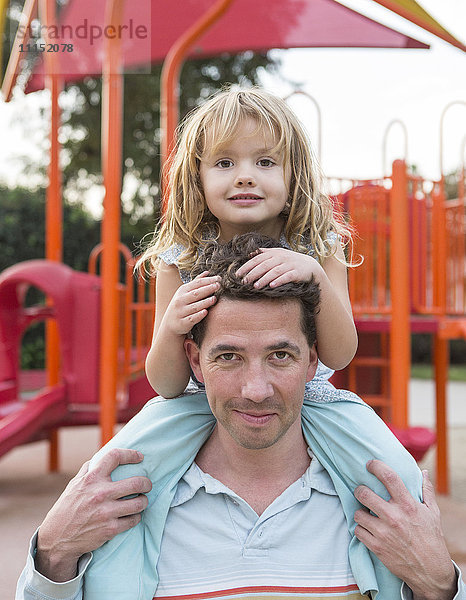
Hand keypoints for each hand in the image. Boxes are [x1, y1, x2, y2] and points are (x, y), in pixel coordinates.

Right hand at [36, 448, 151, 582]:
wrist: (57, 539)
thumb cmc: (67, 508)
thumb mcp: (74, 485)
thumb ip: (88, 470)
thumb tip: (101, 457)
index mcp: (91, 479)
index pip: (115, 457)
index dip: (130, 454)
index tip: (140, 457)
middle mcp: (100, 493)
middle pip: (136, 483)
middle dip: (146, 483)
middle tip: (147, 485)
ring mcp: (106, 512)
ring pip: (139, 503)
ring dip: (143, 501)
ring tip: (141, 500)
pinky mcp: (110, 529)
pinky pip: (133, 520)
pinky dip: (135, 517)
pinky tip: (132, 515)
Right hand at [163, 271, 220, 335]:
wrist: (170, 324)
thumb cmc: (181, 305)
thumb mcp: (185, 293)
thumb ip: (196, 283)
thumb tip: (207, 272)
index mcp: (182, 291)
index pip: (197, 283)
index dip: (208, 280)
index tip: (219, 278)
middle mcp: (180, 300)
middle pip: (196, 293)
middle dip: (207, 289)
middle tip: (218, 286)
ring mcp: (181, 312)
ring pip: (195, 306)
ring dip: (205, 302)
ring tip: (214, 299)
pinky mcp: (183, 323)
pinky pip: (192, 318)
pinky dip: (198, 315)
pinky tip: (205, 312)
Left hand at [235, 248, 318, 288]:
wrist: (310, 266)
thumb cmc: (290, 261)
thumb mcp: (278, 254)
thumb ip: (265, 253)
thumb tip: (250, 253)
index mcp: (274, 253)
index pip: (257, 259)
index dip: (247, 266)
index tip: (238, 274)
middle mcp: (281, 257)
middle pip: (264, 265)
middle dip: (253, 273)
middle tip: (244, 282)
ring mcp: (289, 264)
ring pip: (274, 271)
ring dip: (264, 279)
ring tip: (255, 286)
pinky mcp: (297, 273)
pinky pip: (287, 277)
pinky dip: (279, 281)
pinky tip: (272, 286)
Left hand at [354, 460, 456, 599]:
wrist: (430, 571)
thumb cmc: (431, 538)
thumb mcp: (432, 513)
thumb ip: (426, 490)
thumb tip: (424, 472)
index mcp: (408, 505)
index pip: (389, 477)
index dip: (376, 467)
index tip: (370, 465)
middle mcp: (394, 517)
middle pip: (364, 494)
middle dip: (360, 490)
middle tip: (362, 491)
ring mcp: (383, 532)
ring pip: (358, 513)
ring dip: (360, 512)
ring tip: (367, 513)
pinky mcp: (376, 547)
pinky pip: (358, 531)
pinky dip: (361, 529)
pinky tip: (368, 528)